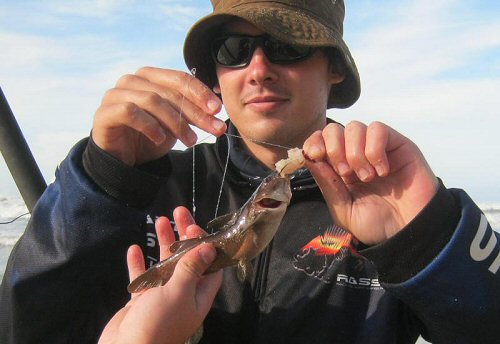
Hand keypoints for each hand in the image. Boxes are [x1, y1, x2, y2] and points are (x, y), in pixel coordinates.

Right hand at [92, 67, 225, 165]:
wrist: (122, 160)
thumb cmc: (150, 137)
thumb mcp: (175, 123)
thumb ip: (190, 111)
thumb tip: (217, 108)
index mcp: (150, 76)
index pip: (179, 78)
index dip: (200, 92)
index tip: (217, 109)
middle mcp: (132, 80)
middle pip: (169, 91)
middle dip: (195, 112)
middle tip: (214, 128)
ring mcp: (115, 94)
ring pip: (152, 100)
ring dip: (176, 122)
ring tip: (190, 140)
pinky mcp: (105, 112)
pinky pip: (130, 111)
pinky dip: (149, 125)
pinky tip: (160, 139)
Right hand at [99, 207, 222, 343]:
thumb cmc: (159, 321)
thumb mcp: (179, 291)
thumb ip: (193, 267)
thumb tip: (210, 247)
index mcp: (199, 294)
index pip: (210, 264)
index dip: (205, 244)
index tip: (195, 226)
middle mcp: (183, 293)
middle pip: (187, 259)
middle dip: (184, 235)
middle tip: (178, 211)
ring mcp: (161, 296)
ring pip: (165, 264)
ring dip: (163, 243)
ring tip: (159, 220)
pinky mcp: (142, 300)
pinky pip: (142, 277)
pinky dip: (139, 263)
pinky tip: (134, 249)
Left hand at [303, 121, 438, 244]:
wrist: (412, 231)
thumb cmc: (378, 225)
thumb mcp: (344, 211)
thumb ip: (328, 186)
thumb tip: (310, 160)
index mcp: (338, 170)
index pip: (319, 142)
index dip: (313, 144)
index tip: (315, 156)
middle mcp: (355, 155)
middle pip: (333, 130)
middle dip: (333, 149)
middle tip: (346, 173)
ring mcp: (376, 148)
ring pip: (354, 127)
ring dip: (355, 152)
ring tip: (367, 177)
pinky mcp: (397, 144)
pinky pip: (378, 129)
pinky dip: (374, 148)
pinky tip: (382, 171)